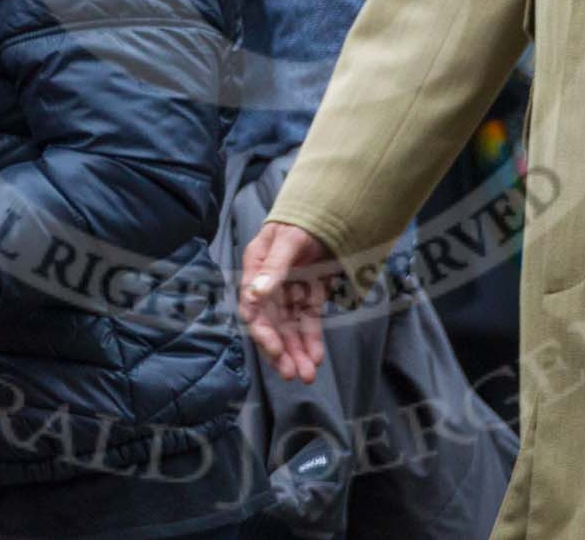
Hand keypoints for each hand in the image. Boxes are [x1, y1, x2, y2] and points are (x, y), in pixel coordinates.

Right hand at [238, 221, 331, 383]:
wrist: (330, 210)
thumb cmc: (303, 219)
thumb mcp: (289, 239)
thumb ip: (274, 266)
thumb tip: (257, 294)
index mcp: (257, 268)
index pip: (254, 306)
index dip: (263, 331)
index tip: (275, 350)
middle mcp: (270, 284)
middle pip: (272, 323)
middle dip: (281, 351)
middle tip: (291, 373)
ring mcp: (290, 290)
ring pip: (290, 328)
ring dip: (297, 352)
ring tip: (307, 375)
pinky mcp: (309, 294)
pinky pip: (308, 321)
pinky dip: (312, 340)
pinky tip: (316, 357)